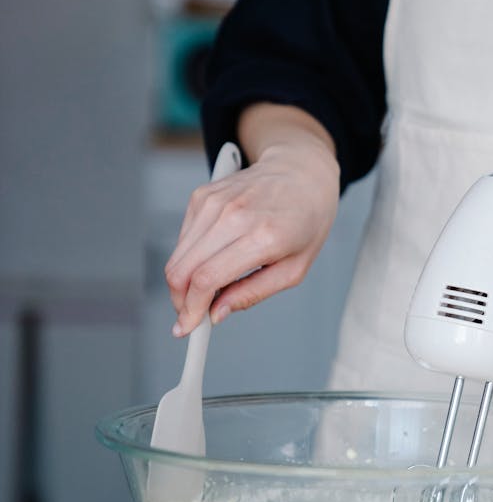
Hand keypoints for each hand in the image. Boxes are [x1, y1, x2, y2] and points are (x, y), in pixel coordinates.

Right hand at [165, 129, 339, 335]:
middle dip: (181, 300)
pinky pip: (183, 238)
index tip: (187, 328)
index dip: (192, 310)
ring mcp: (214, 201)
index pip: (207, 278)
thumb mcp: (294, 269)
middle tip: (191, 315)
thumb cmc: (305, 221)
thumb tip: (216, 313)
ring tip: (204, 291)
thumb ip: (253, 293)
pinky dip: (189, 258)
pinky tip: (210, 261)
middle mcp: (233, 214)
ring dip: (183, 281)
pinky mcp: (202, 195)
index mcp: (262, 236)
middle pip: (183, 269)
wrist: (302, 173)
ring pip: (179, 255)